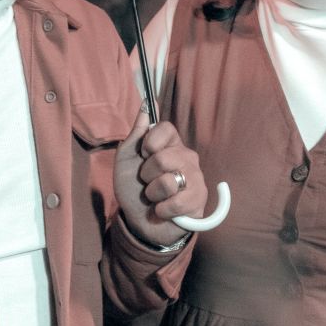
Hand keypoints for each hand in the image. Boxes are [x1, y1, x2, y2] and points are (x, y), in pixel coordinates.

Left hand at [114, 108, 208, 246]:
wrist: (139, 221)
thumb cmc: (132, 189)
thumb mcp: (126, 160)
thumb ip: (136, 133)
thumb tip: (145, 104)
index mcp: (170, 144)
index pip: (165, 128)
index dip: (149, 143)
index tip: (143, 155)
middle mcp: (186, 157)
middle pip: (163, 157)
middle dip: (146, 175)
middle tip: (147, 182)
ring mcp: (196, 178)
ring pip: (168, 181)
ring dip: (153, 194)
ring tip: (155, 198)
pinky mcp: (199, 199)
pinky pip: (176, 202)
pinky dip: (162, 210)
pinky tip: (163, 210)